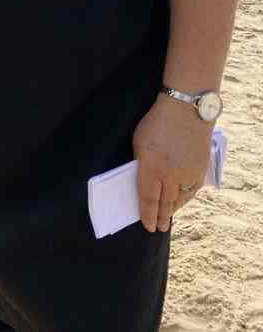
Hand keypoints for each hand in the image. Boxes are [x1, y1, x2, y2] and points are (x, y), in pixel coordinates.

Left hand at [132, 94, 212, 232]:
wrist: (187, 112)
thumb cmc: (156, 123)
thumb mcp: (138, 143)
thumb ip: (140, 163)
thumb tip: (141, 179)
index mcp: (151, 167)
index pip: (148, 198)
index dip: (146, 214)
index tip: (146, 226)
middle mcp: (170, 175)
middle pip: (164, 202)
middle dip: (159, 217)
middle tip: (157, 228)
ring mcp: (187, 174)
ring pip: (179, 199)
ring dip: (172, 210)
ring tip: (166, 219)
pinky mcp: (200, 171)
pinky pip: (191, 191)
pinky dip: (184, 199)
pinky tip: (179, 203)